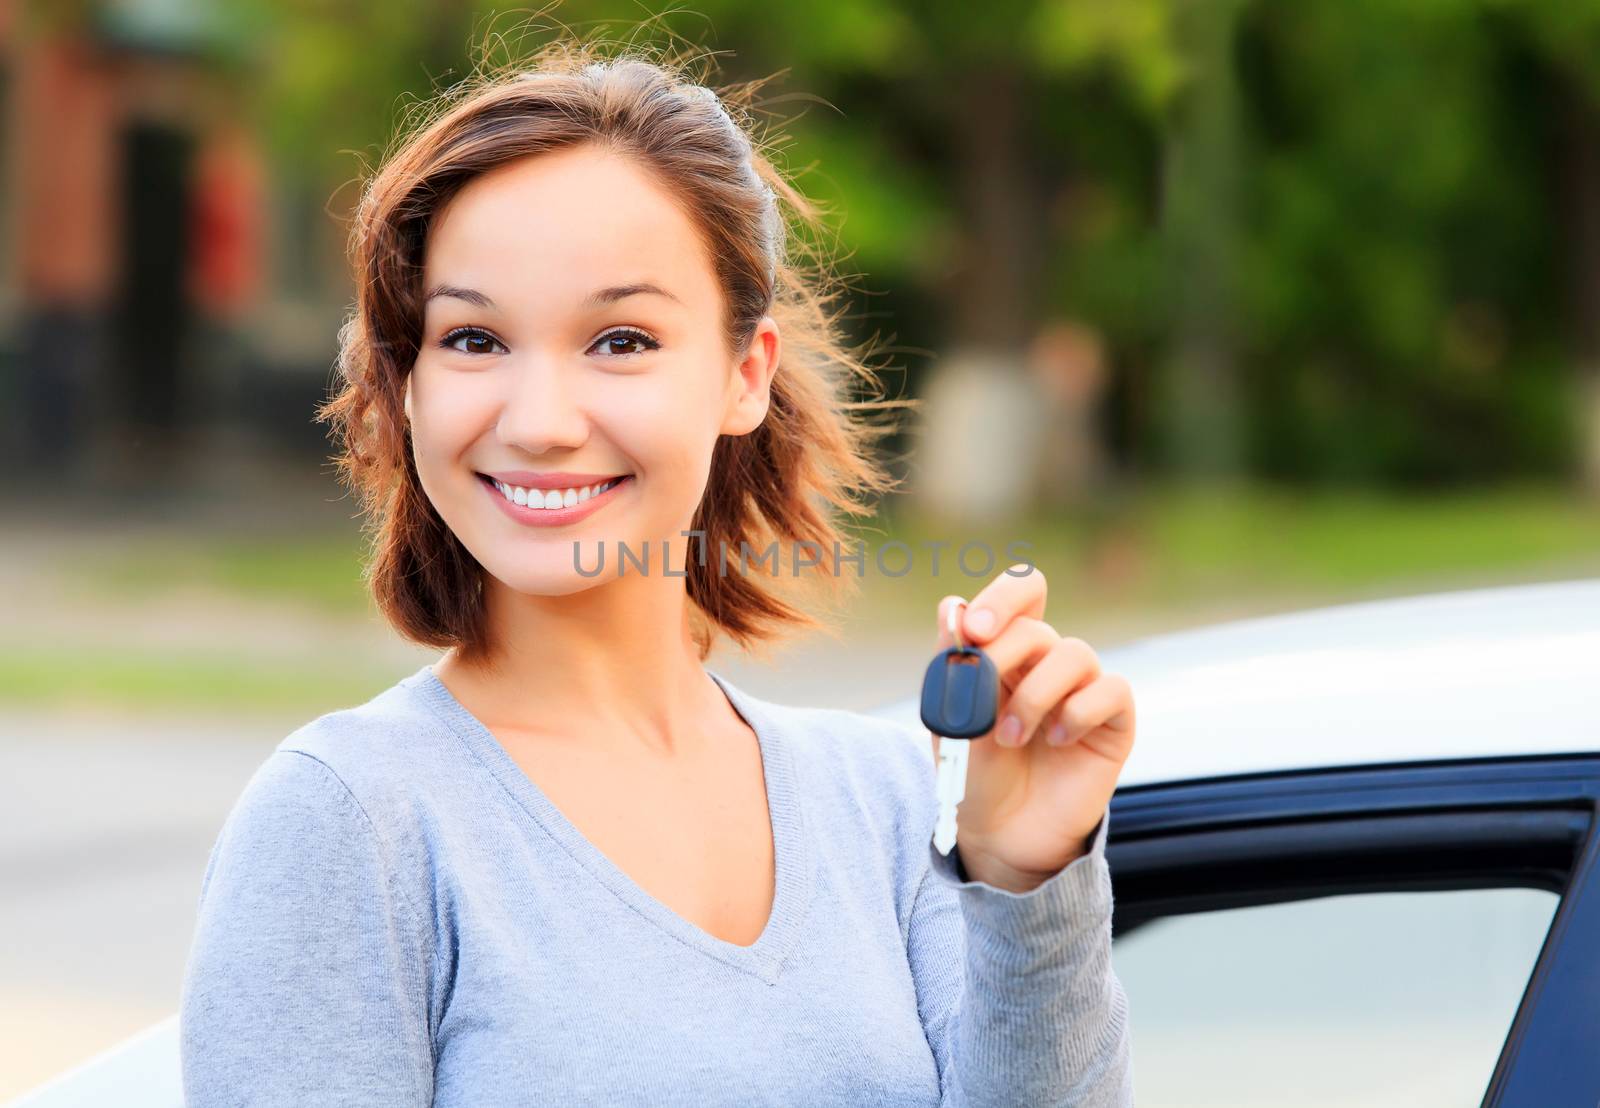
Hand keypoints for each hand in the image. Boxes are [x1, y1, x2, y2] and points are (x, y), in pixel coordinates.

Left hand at [930, 565, 1135, 892]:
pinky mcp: (1113, 721)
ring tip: (1009, 738)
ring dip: (1033, 695)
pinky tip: (1056, 741)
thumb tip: (950, 603)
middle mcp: (1049, 663)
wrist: (1000, 833)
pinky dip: (1078, 711)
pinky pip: (1110, 689)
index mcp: (1008, 651)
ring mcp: (1083, 690)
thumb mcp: (950, 716)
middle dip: (1000, 657)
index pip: (1024, 592)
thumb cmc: (975, 772)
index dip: (1003, 597)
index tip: (974, 629)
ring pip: (1074, 653)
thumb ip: (951, 661)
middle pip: (1036, 627)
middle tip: (979, 696)